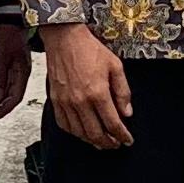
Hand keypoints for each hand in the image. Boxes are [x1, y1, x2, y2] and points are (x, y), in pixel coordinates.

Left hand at [0, 16, 34, 121]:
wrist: (10, 17)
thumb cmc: (8, 33)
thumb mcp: (2, 56)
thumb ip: (0, 77)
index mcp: (23, 72)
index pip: (15, 98)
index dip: (3, 109)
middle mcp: (22, 74)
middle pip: (13, 98)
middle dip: (1, 109)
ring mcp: (18, 70)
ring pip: (11, 92)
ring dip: (0, 102)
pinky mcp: (13, 66)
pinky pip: (8, 84)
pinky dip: (0, 93)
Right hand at [41, 21, 131, 150]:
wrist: (64, 38)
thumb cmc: (89, 49)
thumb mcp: (115, 66)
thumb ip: (123, 92)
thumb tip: (127, 112)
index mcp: (98, 93)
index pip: (113, 124)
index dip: (122, 136)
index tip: (127, 140)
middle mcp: (80, 101)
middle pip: (95, 134)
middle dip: (109, 143)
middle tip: (116, 144)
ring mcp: (66, 102)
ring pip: (79, 133)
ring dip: (92, 141)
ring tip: (101, 141)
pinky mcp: (55, 100)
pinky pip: (64, 124)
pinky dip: (74, 133)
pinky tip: (82, 132)